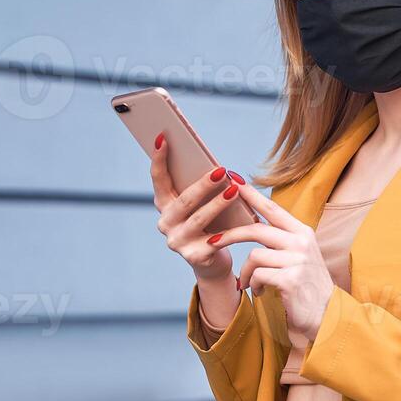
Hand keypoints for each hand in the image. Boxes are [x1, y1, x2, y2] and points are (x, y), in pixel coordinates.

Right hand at [148, 132, 248, 280]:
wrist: (212, 262)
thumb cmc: (210, 224)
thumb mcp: (201, 205)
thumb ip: (201, 188)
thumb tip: (217, 166)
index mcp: (164, 205)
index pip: (159, 179)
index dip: (159, 159)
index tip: (163, 137)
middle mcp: (166, 223)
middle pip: (184, 200)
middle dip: (203, 184)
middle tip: (221, 170)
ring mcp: (177, 241)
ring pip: (199, 219)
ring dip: (218, 204)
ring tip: (234, 190)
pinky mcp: (194, 257)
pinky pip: (214, 241)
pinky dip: (229, 231)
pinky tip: (241, 224)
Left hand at [207, 181, 335, 342]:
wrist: (326, 316)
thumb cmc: (307, 286)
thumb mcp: (298, 256)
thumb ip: (280, 240)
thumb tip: (252, 223)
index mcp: (303, 232)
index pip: (272, 208)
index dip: (251, 195)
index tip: (233, 181)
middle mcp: (302, 242)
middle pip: (257, 229)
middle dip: (230, 235)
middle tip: (213, 241)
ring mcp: (298, 260)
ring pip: (254, 256)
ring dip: (245, 273)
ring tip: (249, 284)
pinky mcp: (290, 279)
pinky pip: (257, 276)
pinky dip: (253, 285)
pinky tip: (261, 292)